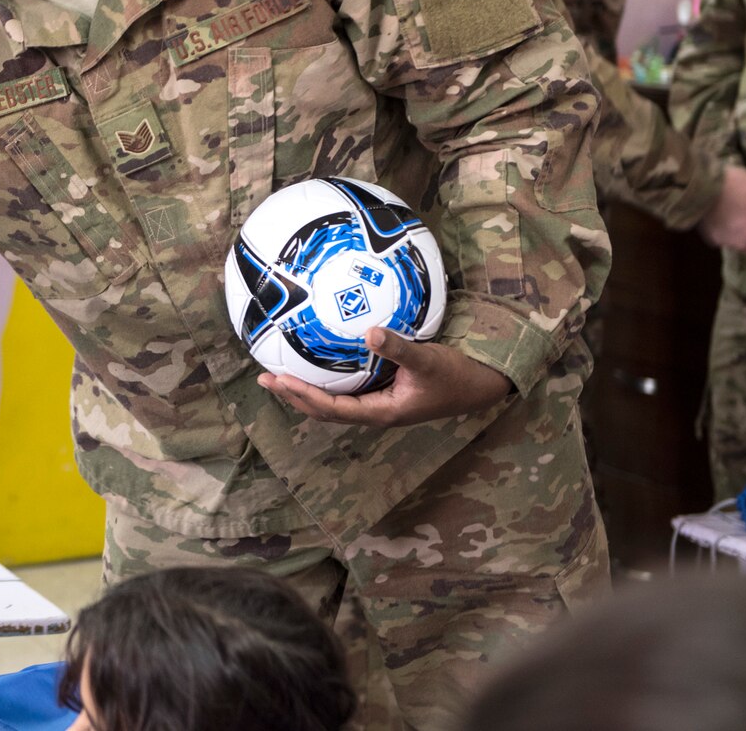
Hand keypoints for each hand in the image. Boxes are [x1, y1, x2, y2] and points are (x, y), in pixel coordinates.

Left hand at [259, 327, 513, 426]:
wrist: (479, 385)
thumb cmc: (455, 376)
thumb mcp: (428, 360)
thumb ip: (399, 348)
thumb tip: (370, 332)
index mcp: (381, 412)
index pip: (332, 409)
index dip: (303, 395)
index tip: (278, 380)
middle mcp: (375, 413)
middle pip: (324, 411)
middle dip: (294, 395)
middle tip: (265, 378)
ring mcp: (378, 405)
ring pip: (333, 404)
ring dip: (304, 391)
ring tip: (278, 375)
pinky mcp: (383, 394)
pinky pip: (346, 392)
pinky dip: (324, 383)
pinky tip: (315, 365)